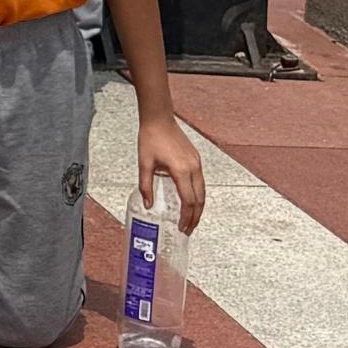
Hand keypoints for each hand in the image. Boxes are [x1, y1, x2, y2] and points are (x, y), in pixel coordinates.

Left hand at [135, 116, 207, 233]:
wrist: (158, 118)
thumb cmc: (150, 137)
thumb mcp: (144, 163)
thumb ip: (146, 185)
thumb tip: (148, 205)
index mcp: (181, 170)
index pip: (188, 201)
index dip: (186, 217)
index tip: (181, 227)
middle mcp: (193, 168)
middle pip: (200, 200)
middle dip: (195, 218)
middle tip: (188, 229)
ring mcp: (197, 163)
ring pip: (202, 192)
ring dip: (198, 208)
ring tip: (191, 220)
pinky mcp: (196, 159)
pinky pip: (200, 182)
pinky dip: (198, 196)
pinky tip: (191, 201)